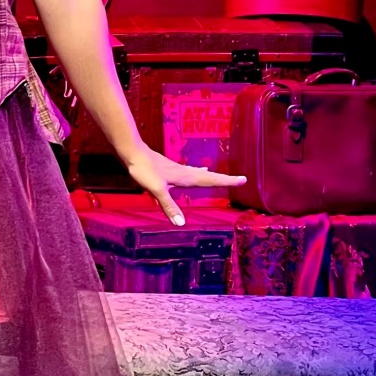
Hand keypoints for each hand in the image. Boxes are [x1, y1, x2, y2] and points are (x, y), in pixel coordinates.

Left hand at [121, 144, 243, 226]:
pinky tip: (189, 172)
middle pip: (208, 176)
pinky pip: (186, 172)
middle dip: (223, 179)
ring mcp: (176, 170)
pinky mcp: (167, 169)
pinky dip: (193, 173)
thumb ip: (169, 206)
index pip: (211, 180)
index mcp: (186, 177)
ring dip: (209, 176)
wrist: (132, 152)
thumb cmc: (144, 170)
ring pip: (197, 174)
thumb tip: (181, 223)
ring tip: (216, 177)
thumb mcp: (157, 190)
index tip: (243, 180)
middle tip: (239, 180)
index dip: (227, 181)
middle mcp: (184, 172)